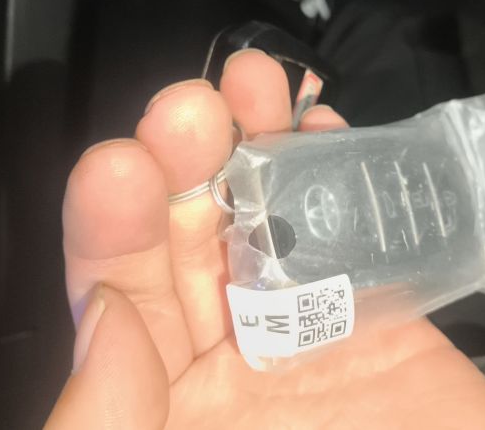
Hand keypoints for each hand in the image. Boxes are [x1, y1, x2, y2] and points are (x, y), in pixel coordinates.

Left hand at [46, 49, 484, 428]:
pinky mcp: (382, 315)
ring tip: (254, 88)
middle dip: (188, 160)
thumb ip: (107, 414)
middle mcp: (229, 347)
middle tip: (192, 108)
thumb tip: (102, 315)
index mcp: (164, 389)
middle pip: (198, 234)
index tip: (120, 166)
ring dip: (259, 146)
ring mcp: (306, 324)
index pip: (119, 289)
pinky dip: (343, 176)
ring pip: (273, 216)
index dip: (113, 223)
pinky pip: (357, 233)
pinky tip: (325, 130)